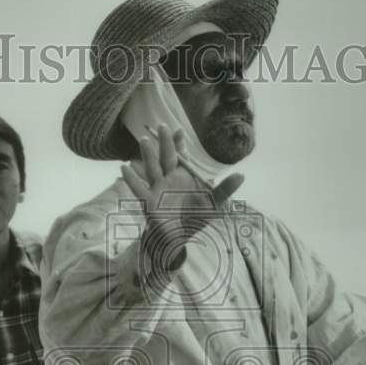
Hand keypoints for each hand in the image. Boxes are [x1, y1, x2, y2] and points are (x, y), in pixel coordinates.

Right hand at [120, 124, 243, 269]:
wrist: (178, 238)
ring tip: (143, 140)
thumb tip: (241, 175)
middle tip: (162, 126)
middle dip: (164, 143)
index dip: (179, 144)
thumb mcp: (213, 204)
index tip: (179, 130)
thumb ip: (224, 190)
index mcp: (183, 177)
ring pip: (152, 169)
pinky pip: (139, 190)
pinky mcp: (149, 202)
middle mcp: (168, 179)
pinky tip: (123, 168)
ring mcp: (157, 189)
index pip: (181, 156)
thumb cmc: (194, 218)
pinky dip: (131, 180)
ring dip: (147, 155)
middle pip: (165, 158)